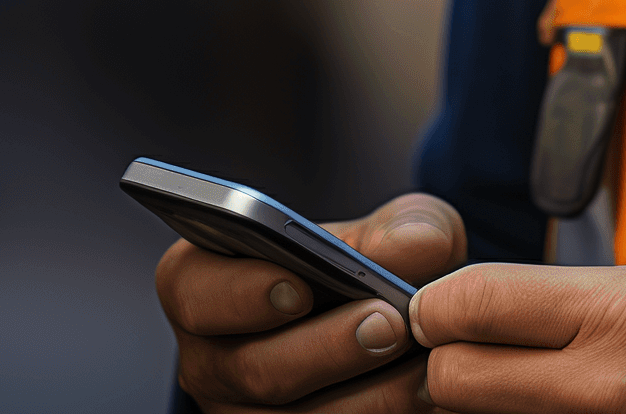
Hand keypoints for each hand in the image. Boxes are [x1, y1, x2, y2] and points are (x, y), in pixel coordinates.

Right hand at [158, 192, 466, 411]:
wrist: (387, 323)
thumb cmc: (363, 264)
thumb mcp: (383, 230)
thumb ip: (399, 228)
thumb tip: (411, 248)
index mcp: (205, 285)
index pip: (195, 293)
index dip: (241, 294)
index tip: (299, 288)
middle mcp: (213, 360)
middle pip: (256, 369)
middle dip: (327, 348)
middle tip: (388, 323)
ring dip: (370, 397)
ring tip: (426, 368)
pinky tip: (430, 396)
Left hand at [407, 261, 625, 413]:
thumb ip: (576, 293)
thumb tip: (487, 301)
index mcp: (624, 318)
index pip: (472, 304)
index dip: (439, 299)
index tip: (441, 299)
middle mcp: (605, 389)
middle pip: (454, 381)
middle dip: (452, 358)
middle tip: (475, 345)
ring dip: (490, 399)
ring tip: (532, 378)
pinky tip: (565, 406)